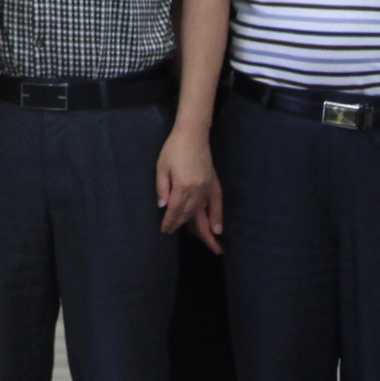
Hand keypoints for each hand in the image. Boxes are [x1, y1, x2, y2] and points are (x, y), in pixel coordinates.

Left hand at [155, 126, 219, 242]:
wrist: (193, 134)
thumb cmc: (173, 149)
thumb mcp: (161, 167)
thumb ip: (162, 188)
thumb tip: (163, 208)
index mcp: (182, 186)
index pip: (175, 211)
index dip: (170, 222)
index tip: (165, 229)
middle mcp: (197, 190)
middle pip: (189, 215)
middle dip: (182, 226)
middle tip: (174, 234)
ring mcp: (207, 188)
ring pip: (203, 213)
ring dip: (202, 229)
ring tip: (209, 246)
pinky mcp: (214, 184)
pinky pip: (217, 204)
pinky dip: (218, 217)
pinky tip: (218, 229)